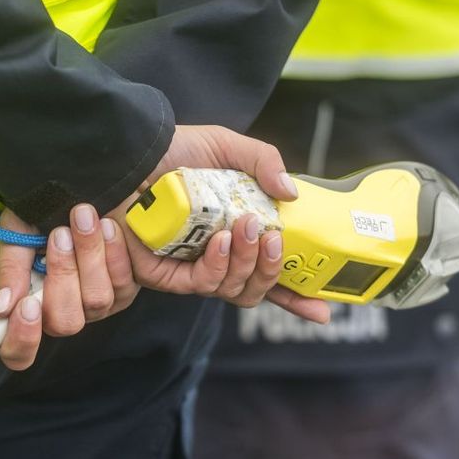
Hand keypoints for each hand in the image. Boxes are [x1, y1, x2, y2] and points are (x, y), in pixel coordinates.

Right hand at [0, 205, 137, 370]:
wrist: (82, 187)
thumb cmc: (43, 213)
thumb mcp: (16, 231)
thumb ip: (10, 267)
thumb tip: (3, 308)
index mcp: (30, 307)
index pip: (20, 352)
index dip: (22, 339)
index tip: (26, 305)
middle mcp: (64, 312)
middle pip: (65, 322)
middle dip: (63, 275)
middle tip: (59, 235)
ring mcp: (96, 305)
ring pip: (96, 301)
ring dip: (89, 256)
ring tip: (82, 218)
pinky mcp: (126, 290)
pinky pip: (123, 283)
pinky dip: (114, 252)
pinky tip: (107, 226)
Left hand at [114, 124, 330, 323]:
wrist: (134, 150)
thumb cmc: (176, 150)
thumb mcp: (228, 148)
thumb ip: (264, 163)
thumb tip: (291, 195)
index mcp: (236, 237)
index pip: (269, 277)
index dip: (297, 298)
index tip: (323, 311)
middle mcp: (215, 258)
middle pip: (253, 289)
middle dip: (272, 271)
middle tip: (274, 237)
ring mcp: (189, 268)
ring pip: (231, 289)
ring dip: (248, 262)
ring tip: (248, 227)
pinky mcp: (162, 273)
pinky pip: (199, 282)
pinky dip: (217, 265)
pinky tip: (221, 240)